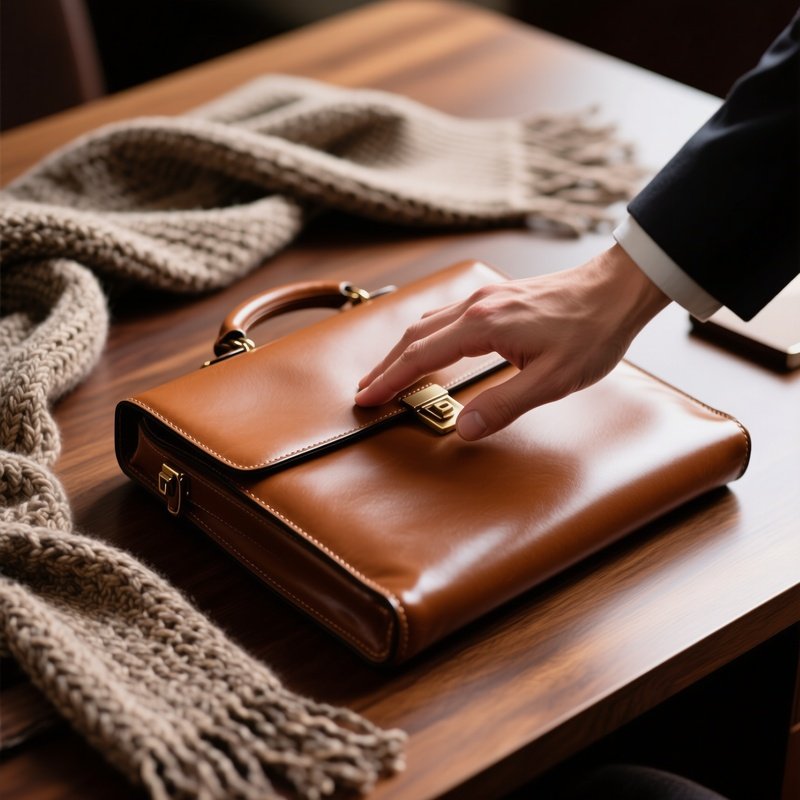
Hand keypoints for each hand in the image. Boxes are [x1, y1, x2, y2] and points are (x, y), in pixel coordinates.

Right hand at [355, 245, 669, 439]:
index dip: (391, 381)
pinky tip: (425, 346)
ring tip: (386, 374)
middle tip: (364, 391)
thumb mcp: (552, 380)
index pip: (421, 356)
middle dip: (385, 367)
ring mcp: (485, 298)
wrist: (618, 289)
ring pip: (426, 323)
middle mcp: (476, 306)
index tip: (367, 399)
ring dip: (401, 350)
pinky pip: (444, 316)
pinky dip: (423, 336)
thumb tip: (464, 427)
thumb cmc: (591, 332)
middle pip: (413, 336)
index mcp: (483, 326)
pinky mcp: (496, 298)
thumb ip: (504, 404)